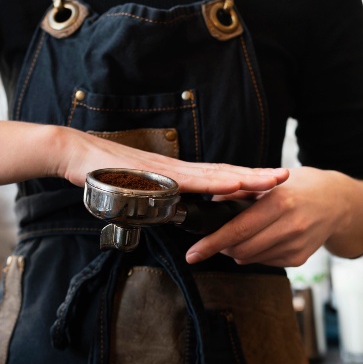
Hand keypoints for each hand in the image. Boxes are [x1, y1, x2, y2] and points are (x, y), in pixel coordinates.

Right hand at [56, 127, 289, 195]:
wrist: (75, 153)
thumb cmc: (101, 171)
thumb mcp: (133, 189)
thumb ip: (152, 197)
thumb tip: (165, 209)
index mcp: (175, 173)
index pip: (216, 176)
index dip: (243, 178)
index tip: (267, 181)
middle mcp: (177, 169)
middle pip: (224, 173)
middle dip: (256, 176)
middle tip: (286, 177)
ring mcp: (169, 171)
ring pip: (215, 176)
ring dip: (246, 178)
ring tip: (274, 179)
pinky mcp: (156, 176)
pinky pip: (190, 181)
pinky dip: (215, 183)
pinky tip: (234, 184)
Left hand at [184, 167, 362, 266]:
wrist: (337, 202)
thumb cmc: (299, 187)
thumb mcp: (270, 179)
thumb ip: (240, 190)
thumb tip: (211, 203)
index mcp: (279, 202)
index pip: (237, 229)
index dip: (211, 243)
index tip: (192, 254)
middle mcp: (290, 225)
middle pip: (241, 249)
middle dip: (221, 247)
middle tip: (213, 240)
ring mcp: (296, 245)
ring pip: (251, 258)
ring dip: (237, 251)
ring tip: (239, 235)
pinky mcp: (300, 258)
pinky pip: (264, 262)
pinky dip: (254, 254)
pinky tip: (261, 239)